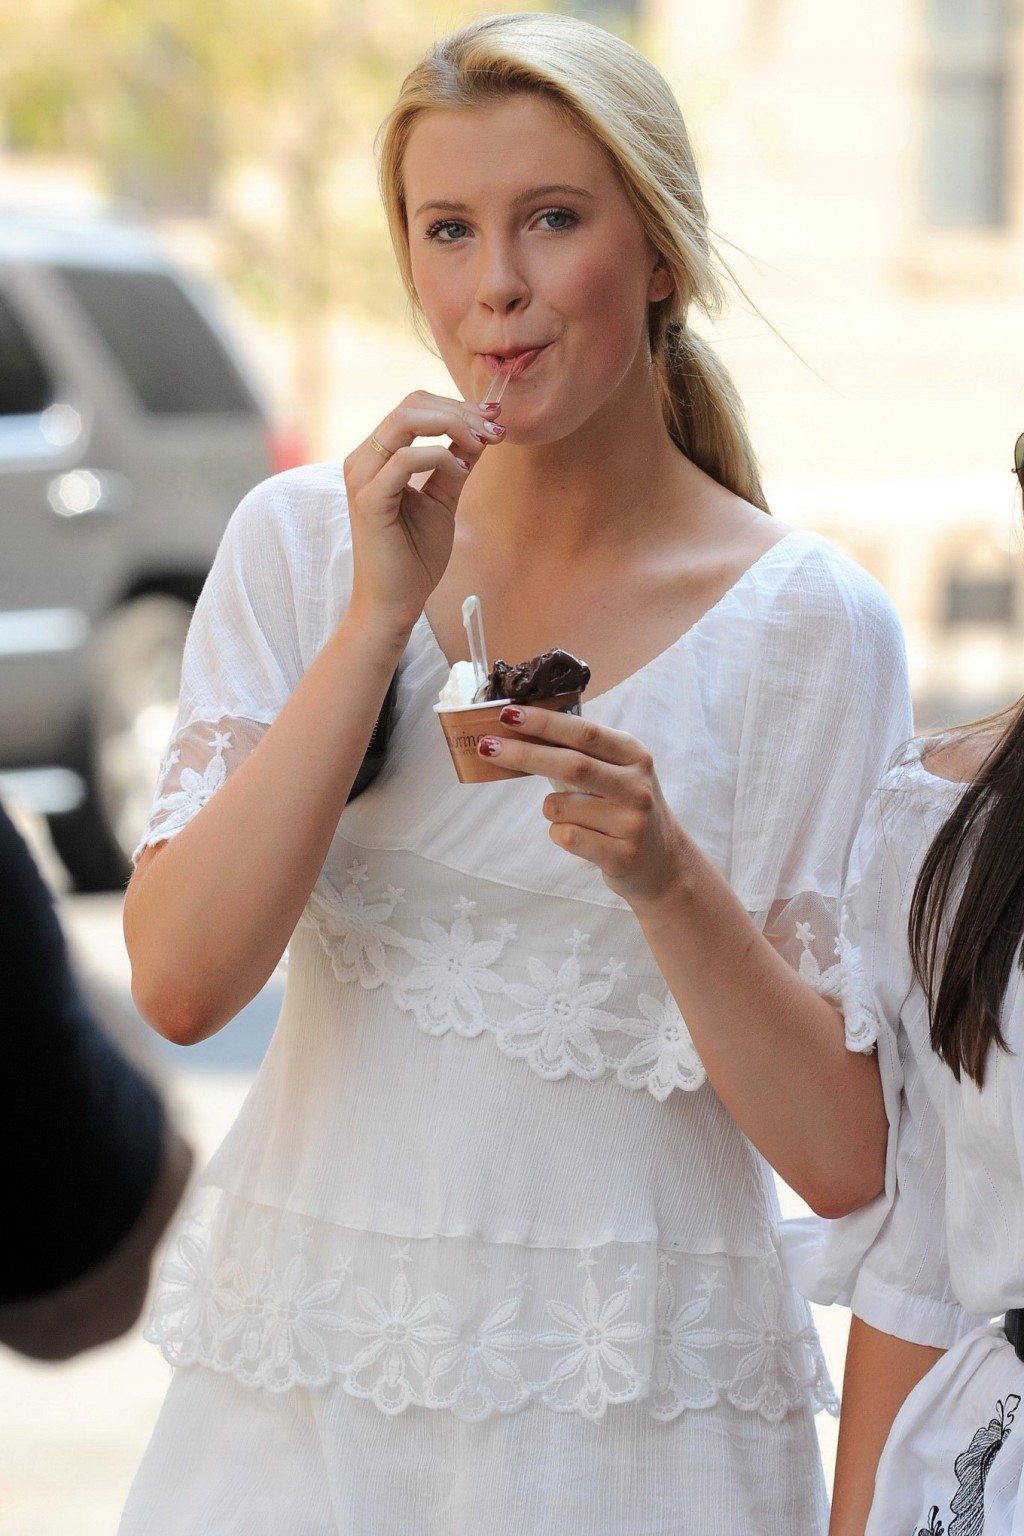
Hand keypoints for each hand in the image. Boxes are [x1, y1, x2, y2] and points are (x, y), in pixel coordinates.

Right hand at [343, 390, 505, 637]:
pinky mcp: (369, 500)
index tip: (495, 419)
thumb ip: (457, 463)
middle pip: (411, 404)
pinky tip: (460, 472)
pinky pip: (405, 459)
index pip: (415, 407)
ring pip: (406, 420)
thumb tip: (483, 430)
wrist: (394, 602)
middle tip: (494, 430)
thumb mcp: (444, 498)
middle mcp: (364, 459)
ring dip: (454, 425)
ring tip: (482, 444)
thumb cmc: (414, 556)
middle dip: (460, 411)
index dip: (458, 406)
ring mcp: (363, 477)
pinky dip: (440, 458)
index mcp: (377, 456)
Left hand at [478, 705, 690, 911]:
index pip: (584, 732)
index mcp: (634, 756)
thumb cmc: (625, 809)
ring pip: (560, 806)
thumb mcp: (617, 773)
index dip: (543, 722)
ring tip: (570, 814)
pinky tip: (581, 836)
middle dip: (523, 754)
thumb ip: (581, 753)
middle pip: (570, 765)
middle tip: (487, 746)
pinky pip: (566, 837)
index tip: (507, 714)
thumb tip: (519, 731)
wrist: (663, 863)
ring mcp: (632, 823)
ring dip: (549, 807)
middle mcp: (637, 786)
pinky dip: (558, 833)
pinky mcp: (621, 855)